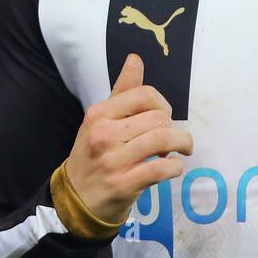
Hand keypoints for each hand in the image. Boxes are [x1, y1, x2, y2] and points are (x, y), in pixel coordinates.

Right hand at [63, 53, 193, 224]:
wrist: (75, 199)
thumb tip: (135, 59)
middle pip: (158, 118)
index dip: (163, 104)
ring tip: (182, 149)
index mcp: (99, 114)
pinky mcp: (123, 185)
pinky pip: (161, 169)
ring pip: (163, 140)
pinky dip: (174, 167)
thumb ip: (122, 90)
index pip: (145, 95)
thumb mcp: (101, 120)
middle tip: (173, 138)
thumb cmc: (94, 154)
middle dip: (175, 127)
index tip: (164, 117)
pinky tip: (172, 167)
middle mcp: (103, 134)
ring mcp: (112, 161)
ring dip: (182, 143)